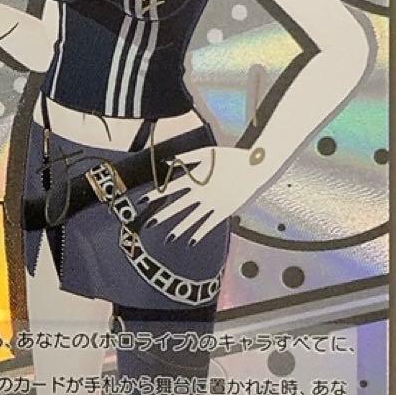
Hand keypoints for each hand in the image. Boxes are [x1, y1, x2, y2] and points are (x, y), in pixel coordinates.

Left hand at [140, 146, 262, 245]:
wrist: (254, 167)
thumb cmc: (230, 157)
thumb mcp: (206, 152)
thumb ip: (186, 157)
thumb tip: (167, 160)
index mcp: (195, 177)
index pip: (169, 188)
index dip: (154, 195)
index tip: (141, 201)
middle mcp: (201, 192)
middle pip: (177, 206)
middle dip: (162, 216)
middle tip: (148, 225)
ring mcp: (213, 203)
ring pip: (192, 219)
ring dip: (179, 229)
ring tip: (167, 239)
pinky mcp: (224, 211)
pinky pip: (209, 224)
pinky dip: (199, 233)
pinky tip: (190, 242)